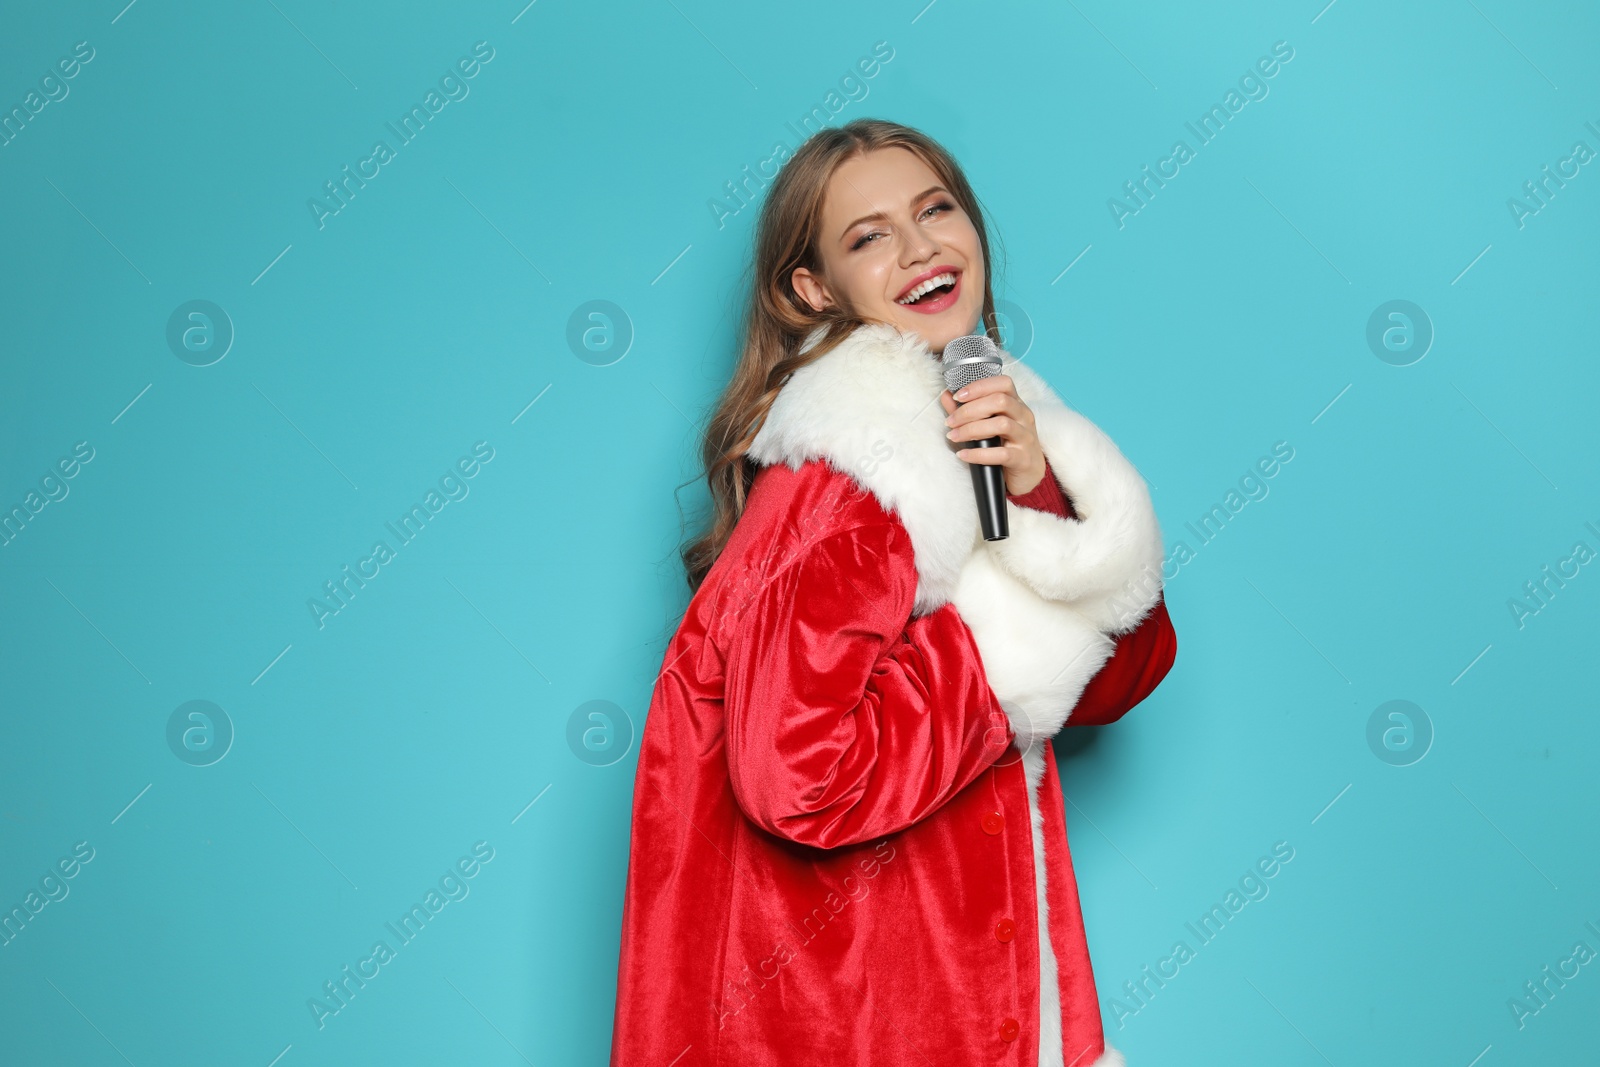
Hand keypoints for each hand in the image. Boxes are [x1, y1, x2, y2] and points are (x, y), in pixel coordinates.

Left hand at [939, 373, 1048, 496]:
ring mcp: (1025, 437)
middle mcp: (1024, 417)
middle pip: (1000, 401)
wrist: (1029, 474)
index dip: (979, 387)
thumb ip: (967, 410)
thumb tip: (946, 395)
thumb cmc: (1007, 444)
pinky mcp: (1023, 458)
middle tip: (951, 422)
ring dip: (971, 429)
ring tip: (954, 436)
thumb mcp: (989, 424)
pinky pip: (1001, 453)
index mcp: (1016, 404)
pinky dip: (978, 454)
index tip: (958, 396)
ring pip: (1001, 424)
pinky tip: (963, 455)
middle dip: (969, 410)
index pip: (1003, 384)